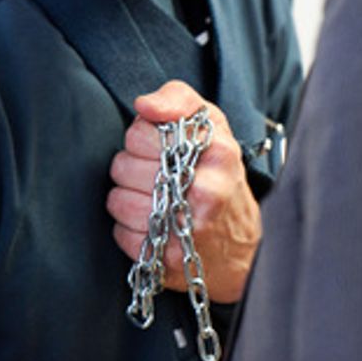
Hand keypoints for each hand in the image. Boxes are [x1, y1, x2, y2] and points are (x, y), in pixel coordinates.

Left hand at [107, 80, 260, 302]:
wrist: (243, 244)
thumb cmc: (219, 174)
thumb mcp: (211, 124)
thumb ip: (178, 100)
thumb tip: (144, 105)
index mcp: (218, 153)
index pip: (141, 133)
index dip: (142, 138)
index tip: (162, 148)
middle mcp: (206, 192)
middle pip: (123, 166)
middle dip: (133, 167)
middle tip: (158, 175)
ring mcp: (188, 229)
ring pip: (118, 200)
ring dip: (128, 199)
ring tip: (155, 199)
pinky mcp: (170, 260)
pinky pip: (121, 234)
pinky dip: (130, 230)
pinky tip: (155, 225)